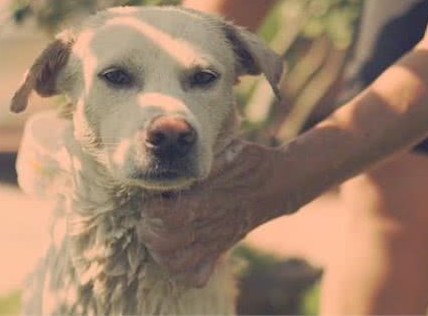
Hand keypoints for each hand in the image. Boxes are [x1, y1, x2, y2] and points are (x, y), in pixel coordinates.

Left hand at [136, 140, 287, 286]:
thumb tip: (178, 149)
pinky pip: (195, 277)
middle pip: (164, 244)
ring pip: (176, 264)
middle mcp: (209, 225)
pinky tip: (175, 252)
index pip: (165, 217)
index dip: (152, 209)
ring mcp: (214, 242)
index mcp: (208, 200)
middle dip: (148, 230)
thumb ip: (203, 155)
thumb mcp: (230, 149)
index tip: (154, 197)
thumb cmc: (250, 162)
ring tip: (158, 234)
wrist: (279, 184)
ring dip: (160, 252)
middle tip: (150, 216)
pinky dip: (180, 271)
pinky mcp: (219, 250)